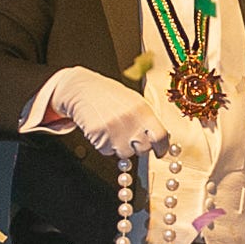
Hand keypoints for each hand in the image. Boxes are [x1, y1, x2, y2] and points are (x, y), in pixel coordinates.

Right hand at [46, 67, 172, 159]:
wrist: (83, 90)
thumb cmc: (110, 95)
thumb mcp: (134, 101)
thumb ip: (148, 120)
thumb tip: (161, 139)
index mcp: (142, 109)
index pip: (161, 137)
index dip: (161, 148)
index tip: (160, 152)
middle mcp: (130, 120)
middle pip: (143, 149)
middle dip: (138, 147)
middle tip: (130, 136)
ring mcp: (113, 129)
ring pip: (125, 153)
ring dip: (120, 146)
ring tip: (114, 130)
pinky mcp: (98, 136)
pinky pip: (107, 151)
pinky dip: (105, 145)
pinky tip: (103, 130)